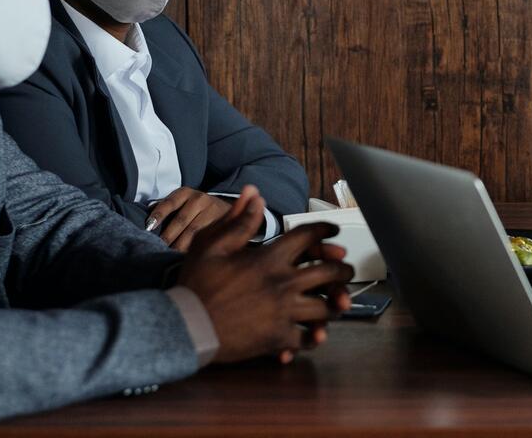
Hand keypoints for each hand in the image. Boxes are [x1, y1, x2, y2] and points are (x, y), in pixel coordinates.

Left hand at [148, 187, 236, 250]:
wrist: (232, 210)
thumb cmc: (196, 210)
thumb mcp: (182, 203)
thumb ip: (166, 210)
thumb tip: (148, 224)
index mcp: (185, 193)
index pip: (169, 203)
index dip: (158, 215)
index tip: (148, 228)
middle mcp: (199, 199)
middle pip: (180, 221)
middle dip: (167, 237)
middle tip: (157, 249)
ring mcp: (211, 211)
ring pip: (192, 232)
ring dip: (178, 246)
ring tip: (169, 256)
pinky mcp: (221, 224)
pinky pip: (204, 239)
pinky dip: (192, 249)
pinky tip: (185, 257)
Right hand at [176, 195, 353, 363]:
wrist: (185, 326)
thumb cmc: (196, 283)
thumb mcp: (212, 244)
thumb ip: (239, 220)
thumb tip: (255, 192)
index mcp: (269, 258)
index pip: (309, 236)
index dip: (326, 229)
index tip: (334, 230)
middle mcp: (283, 283)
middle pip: (330, 272)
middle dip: (343, 269)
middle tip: (345, 270)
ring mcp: (284, 312)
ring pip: (326, 308)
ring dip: (334, 304)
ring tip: (337, 303)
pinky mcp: (279, 338)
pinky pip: (309, 338)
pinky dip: (314, 336)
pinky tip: (316, 333)